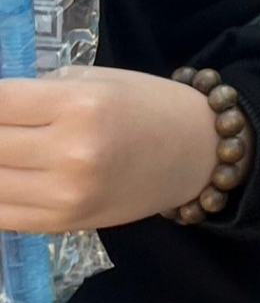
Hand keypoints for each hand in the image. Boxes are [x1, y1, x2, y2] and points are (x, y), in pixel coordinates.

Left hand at [0, 68, 217, 232]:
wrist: (196, 153)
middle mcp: (71, 151)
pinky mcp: (63, 222)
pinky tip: (9, 176)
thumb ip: (41, 92)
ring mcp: (65, 193)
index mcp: (81, 105)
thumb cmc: (147, 106)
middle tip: (6, 129)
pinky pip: (2, 214)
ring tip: (10, 153)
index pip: (0, 102)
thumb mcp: (97, 80)